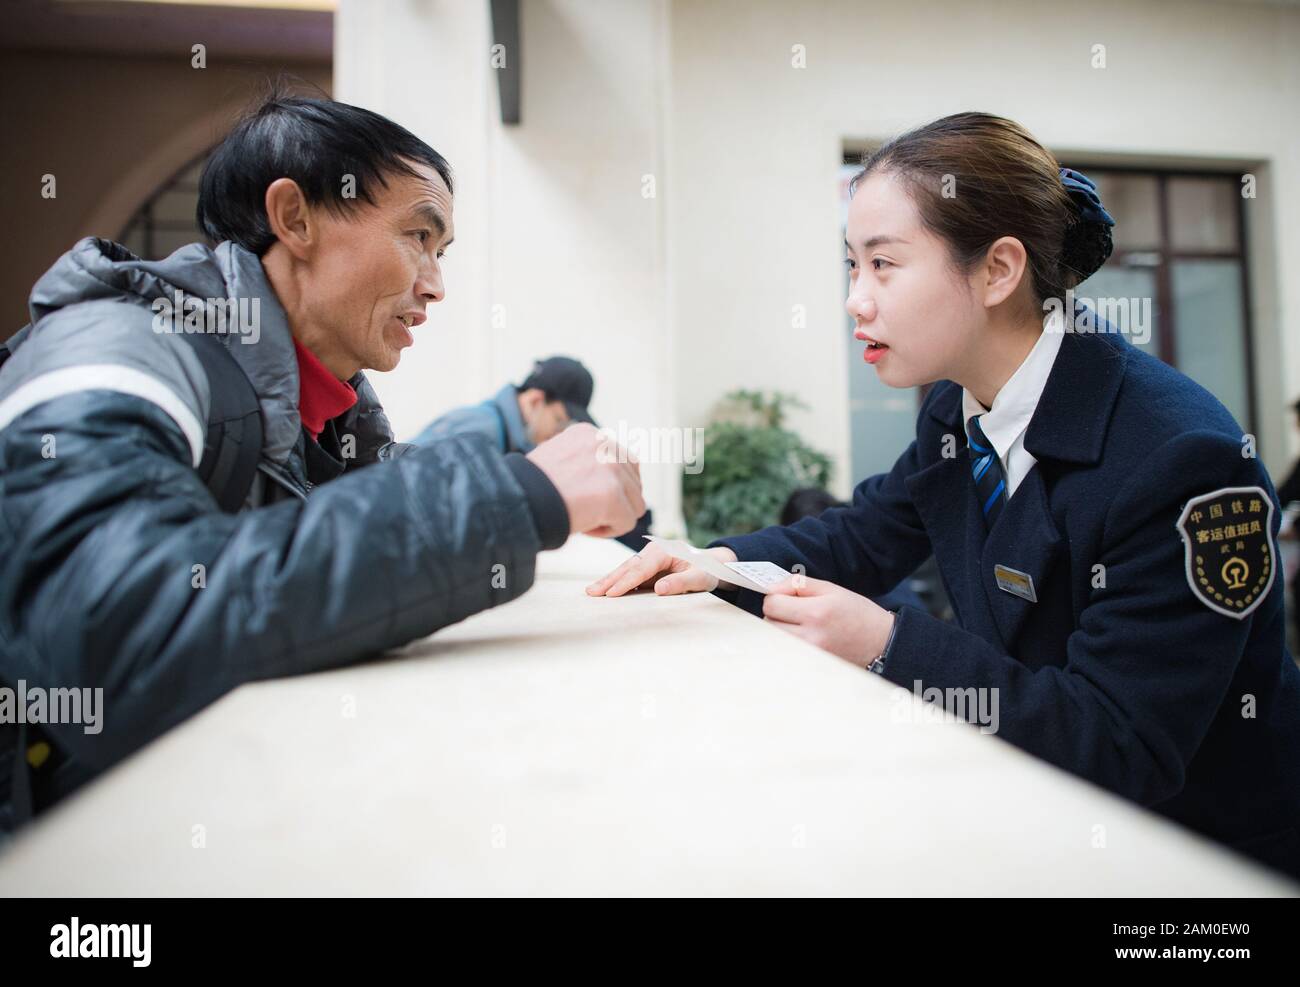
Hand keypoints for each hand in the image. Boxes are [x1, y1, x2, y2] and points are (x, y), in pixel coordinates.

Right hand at [527, 423, 644, 536]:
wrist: (516, 502)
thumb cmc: (531, 489)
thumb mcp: (560, 460)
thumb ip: (588, 464)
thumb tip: (613, 482)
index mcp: (590, 434)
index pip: (625, 462)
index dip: (608, 487)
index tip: (583, 496)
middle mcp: (604, 444)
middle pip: (634, 484)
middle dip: (613, 503)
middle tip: (583, 510)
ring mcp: (610, 467)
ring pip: (634, 505)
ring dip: (611, 517)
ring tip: (582, 516)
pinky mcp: (612, 493)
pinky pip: (627, 522)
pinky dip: (608, 531)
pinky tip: (584, 526)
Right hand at [586, 542, 737, 596]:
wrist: (712, 565)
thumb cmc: (707, 570)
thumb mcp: (700, 578)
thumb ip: (681, 582)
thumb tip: (659, 590)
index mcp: (664, 550)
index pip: (641, 568)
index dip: (626, 582)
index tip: (612, 593)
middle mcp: (653, 552)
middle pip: (628, 567)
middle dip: (610, 580)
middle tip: (592, 592)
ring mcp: (648, 559)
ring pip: (626, 570)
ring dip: (609, 581)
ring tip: (592, 592)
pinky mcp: (647, 568)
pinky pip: (630, 575)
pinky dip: (617, 583)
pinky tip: (605, 591)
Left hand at [761, 575, 893, 668]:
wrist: (880, 643)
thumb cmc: (857, 614)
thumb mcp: (831, 589)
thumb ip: (798, 584)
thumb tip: (771, 587)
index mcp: (816, 613)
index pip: (771, 604)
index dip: (776, 597)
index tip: (786, 597)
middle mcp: (810, 637)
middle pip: (768, 622)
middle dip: (776, 613)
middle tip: (793, 611)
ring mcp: (808, 655)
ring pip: (773, 638)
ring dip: (779, 629)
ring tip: (799, 624)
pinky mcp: (809, 665)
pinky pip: (784, 652)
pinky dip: (787, 643)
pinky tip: (802, 637)